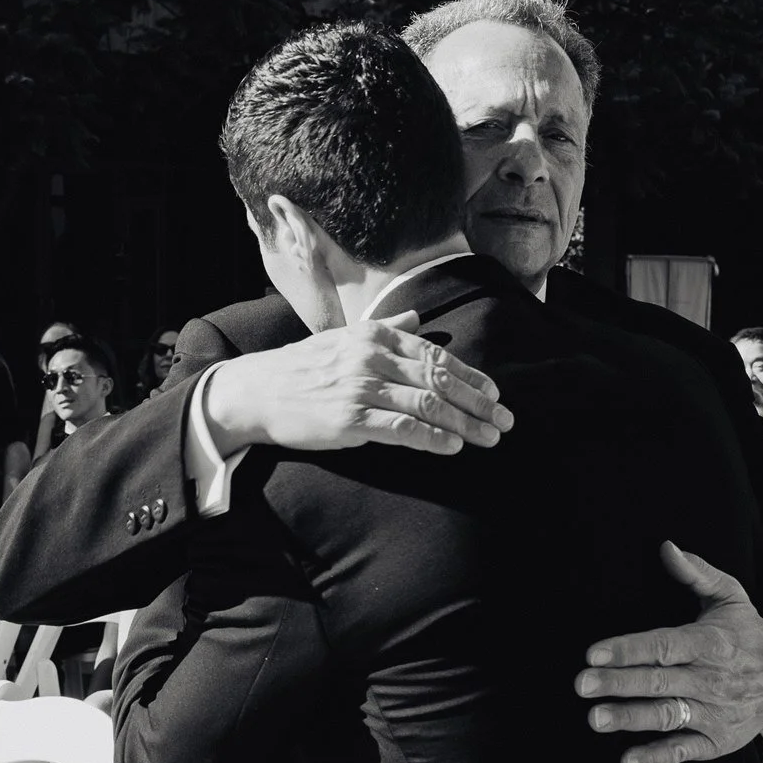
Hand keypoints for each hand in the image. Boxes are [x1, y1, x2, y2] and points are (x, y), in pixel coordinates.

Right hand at [203, 312, 512, 456]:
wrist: (258, 390)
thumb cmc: (303, 367)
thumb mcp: (344, 337)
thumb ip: (385, 327)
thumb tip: (417, 316)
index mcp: (374, 335)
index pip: (435, 355)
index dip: (471, 376)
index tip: (495, 394)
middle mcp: (372, 357)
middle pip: (439, 379)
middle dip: (478, 402)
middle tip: (504, 420)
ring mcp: (361, 387)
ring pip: (427, 404)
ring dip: (464, 424)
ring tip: (488, 438)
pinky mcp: (351, 418)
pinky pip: (402, 428)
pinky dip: (432, 438)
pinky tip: (452, 446)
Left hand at [575, 542, 762, 762]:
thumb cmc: (749, 635)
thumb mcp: (730, 597)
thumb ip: (696, 573)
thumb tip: (666, 547)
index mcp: (709, 643)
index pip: (664, 645)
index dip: (629, 649)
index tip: (595, 653)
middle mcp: (710, 679)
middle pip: (658, 681)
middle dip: (618, 683)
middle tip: (582, 685)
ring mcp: (713, 712)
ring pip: (666, 715)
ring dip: (630, 718)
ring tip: (595, 718)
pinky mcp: (715, 740)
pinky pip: (683, 750)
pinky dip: (656, 756)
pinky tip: (627, 759)